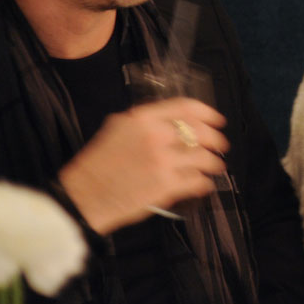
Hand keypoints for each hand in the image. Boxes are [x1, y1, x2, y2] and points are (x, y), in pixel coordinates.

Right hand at [58, 97, 229, 234]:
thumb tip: (172, 121)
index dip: (207, 112)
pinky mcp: (165, 186)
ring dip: (214, 163)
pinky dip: (204, 183)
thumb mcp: (117, 129)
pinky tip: (204, 184)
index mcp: (142, 119)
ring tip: (216, 166)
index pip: (185, 107)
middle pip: (200, 131)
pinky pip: (196, 181)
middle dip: (216, 138)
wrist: (83, 197)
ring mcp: (162, 161)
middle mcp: (155, 136)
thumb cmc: (97, 164)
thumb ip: (144, 122)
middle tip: (221, 144)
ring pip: (203, 157)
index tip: (218, 119)